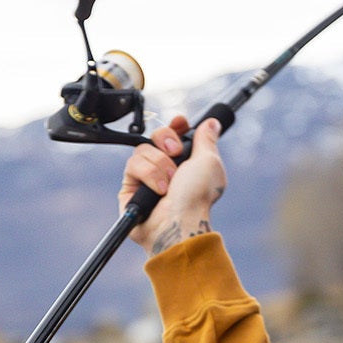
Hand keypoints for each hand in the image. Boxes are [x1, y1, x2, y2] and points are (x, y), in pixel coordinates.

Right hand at [120, 112, 226, 254]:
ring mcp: (146, 178)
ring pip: (143, 150)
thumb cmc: (198, 196)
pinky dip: (148, 175)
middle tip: (176, 153)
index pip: (174, 134)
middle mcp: (165, 168)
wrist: (180, 221)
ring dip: (160, 165)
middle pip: (155, 135)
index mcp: (186, 161)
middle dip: (166, 140)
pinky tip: (159, 191)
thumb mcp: (209, 162)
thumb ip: (207, 139)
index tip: (181, 122)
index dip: (175, 126)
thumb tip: (212, 122)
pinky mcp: (130, 188)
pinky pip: (132, 165)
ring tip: (170, 184)